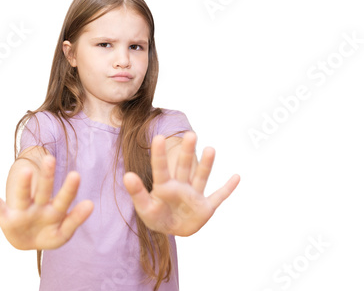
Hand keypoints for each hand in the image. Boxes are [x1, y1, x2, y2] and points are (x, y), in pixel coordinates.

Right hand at [0, 155, 93, 249]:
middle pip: (43, 191)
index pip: (63, 199)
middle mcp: (38, 206)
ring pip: (22, 196)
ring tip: (24, 170)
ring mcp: (22, 211)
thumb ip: (75, 219)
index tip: (76, 175)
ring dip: (22, 184)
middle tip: (50, 159)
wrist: (28, 242)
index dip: (69, 189)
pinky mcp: (6, 217)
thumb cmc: (49, 232)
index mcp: (54, 210)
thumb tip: (90, 203)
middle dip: (46, 177)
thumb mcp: (63, 232)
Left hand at [123, 132, 239, 235]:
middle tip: (190, 134)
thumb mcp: (144, 207)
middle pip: (184, 166)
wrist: (171, 229)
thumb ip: (137, 192)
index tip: (158, 137)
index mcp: (164, 186)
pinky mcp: (206, 207)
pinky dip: (228, 188)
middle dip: (187, 152)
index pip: (161, 168)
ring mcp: (194, 195)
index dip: (159, 154)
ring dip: (206, 165)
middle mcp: (181, 186)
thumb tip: (127, 175)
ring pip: (201, 177)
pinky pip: (219, 196)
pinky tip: (237, 176)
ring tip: (210, 149)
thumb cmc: (156, 217)